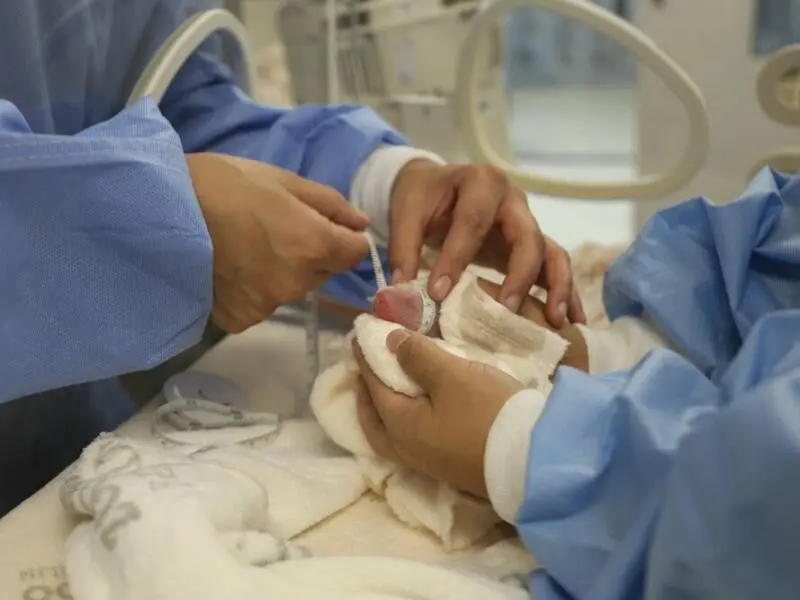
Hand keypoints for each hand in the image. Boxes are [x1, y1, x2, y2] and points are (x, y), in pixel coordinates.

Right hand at [187, 153, 368, 332]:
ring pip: (292, 287)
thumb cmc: (221, 184)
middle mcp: (296, 282)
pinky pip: (261, 304)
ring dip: (282, 271)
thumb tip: (361, 224)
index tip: (323, 224)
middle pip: (324, 271)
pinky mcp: (240, 319)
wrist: (156, 212)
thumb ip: (329, 204)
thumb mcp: (281, 179)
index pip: (356, 253)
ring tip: (245, 246)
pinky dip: (252, 289)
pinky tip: (229, 267)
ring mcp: (267, 305)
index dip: (344, 237)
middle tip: (273, 228)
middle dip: (312, 252)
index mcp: (313, 244)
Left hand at [353, 330, 522, 497]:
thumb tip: (390, 342)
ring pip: (394, 434)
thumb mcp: (452, 376)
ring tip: (391, 387)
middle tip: (365, 370)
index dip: (364, 358)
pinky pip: (415, 439)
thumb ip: (418, 357)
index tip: (357, 336)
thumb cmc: (487, 412)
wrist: (532, 461)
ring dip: (386, 410)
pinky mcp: (451, 466)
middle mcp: (407, 449)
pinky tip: (422, 408)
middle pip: (374, 421)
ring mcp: (430, 462)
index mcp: (399, 426)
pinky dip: (408, 419)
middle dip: (366, 395)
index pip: (373, 386)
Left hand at [389, 160, 584, 326]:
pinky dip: (566, 292)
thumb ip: (403, 247)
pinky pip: (555, 266)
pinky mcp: (532, 246)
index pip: (473, 221)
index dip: (457, 256)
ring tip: (554, 320)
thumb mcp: (407, 211)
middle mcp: (513, 201)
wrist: (436, 186)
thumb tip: (402, 290)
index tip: (439, 293)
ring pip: (552, 252)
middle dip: (520, 274)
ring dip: (556, 286)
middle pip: (528, 236)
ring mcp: (528, 223)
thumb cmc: (423, 197)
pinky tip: (572, 321)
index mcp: (481, 183)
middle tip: (507, 309)